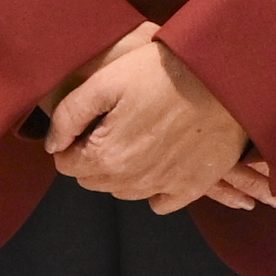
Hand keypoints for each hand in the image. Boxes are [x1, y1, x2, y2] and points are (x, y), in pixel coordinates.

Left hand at [42, 25, 271, 210]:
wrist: (222, 76)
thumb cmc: (162, 72)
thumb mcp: (105, 81)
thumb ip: (70, 115)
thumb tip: (53, 145)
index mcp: (107, 157)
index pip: (67, 164)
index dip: (72, 141)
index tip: (90, 122)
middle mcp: (133, 181)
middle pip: (94, 180)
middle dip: (94, 157)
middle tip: (113, 124)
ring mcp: (165, 187)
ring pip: (124, 191)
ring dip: (122, 170)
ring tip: (139, 134)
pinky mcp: (192, 187)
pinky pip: (161, 203)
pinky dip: (155, 187)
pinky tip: (161, 158)